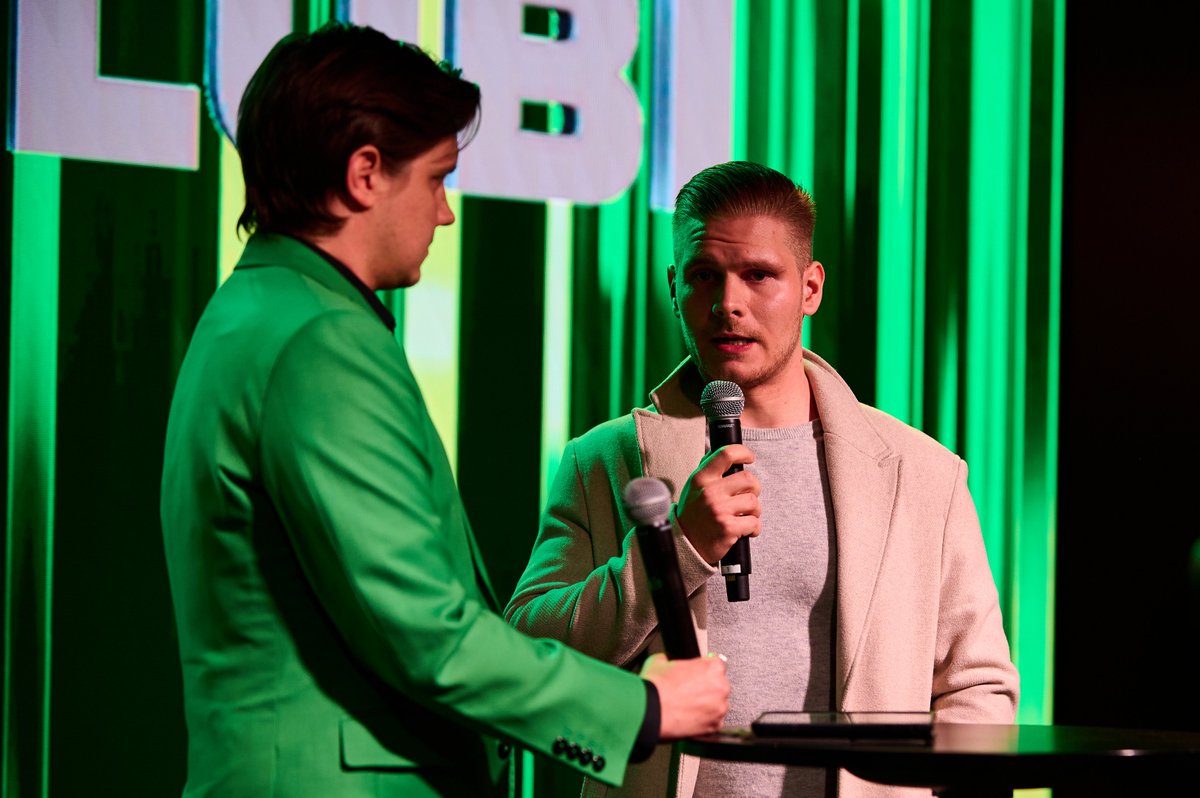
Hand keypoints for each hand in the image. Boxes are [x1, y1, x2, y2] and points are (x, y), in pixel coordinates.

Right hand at [640, 653, 728, 738]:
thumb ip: (668, 660)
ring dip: (706, 706)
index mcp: (712, 667)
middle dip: (706, 689)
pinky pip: (713, 722)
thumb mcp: (658, 662)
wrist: (649, 710)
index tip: (697, 675)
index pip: (716, 664)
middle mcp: (721, 687)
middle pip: (718, 685)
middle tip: (689, 692)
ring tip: (688, 707)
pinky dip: (704, 722)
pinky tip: (690, 718)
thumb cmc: (656, 688)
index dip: (703, 670)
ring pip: (717, 705)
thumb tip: (665, 661)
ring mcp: (719, 708)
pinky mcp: (714, 726)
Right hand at [675, 444, 760, 563]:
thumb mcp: (694, 487)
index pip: (725, 454)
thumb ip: (709, 470)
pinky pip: (754, 523)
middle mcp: (710, 492)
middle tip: (747, 497)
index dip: (743, 452)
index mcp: (701, 478)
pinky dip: (754, 528)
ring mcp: (719, 510)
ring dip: (755, 511)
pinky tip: (744, 530)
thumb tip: (727, 453)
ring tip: (744, 516)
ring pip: (754, 502)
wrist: (685, 544)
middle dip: (754, 489)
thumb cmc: (694, 513)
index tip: (750, 458)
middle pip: (749, 479)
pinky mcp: (728, 528)